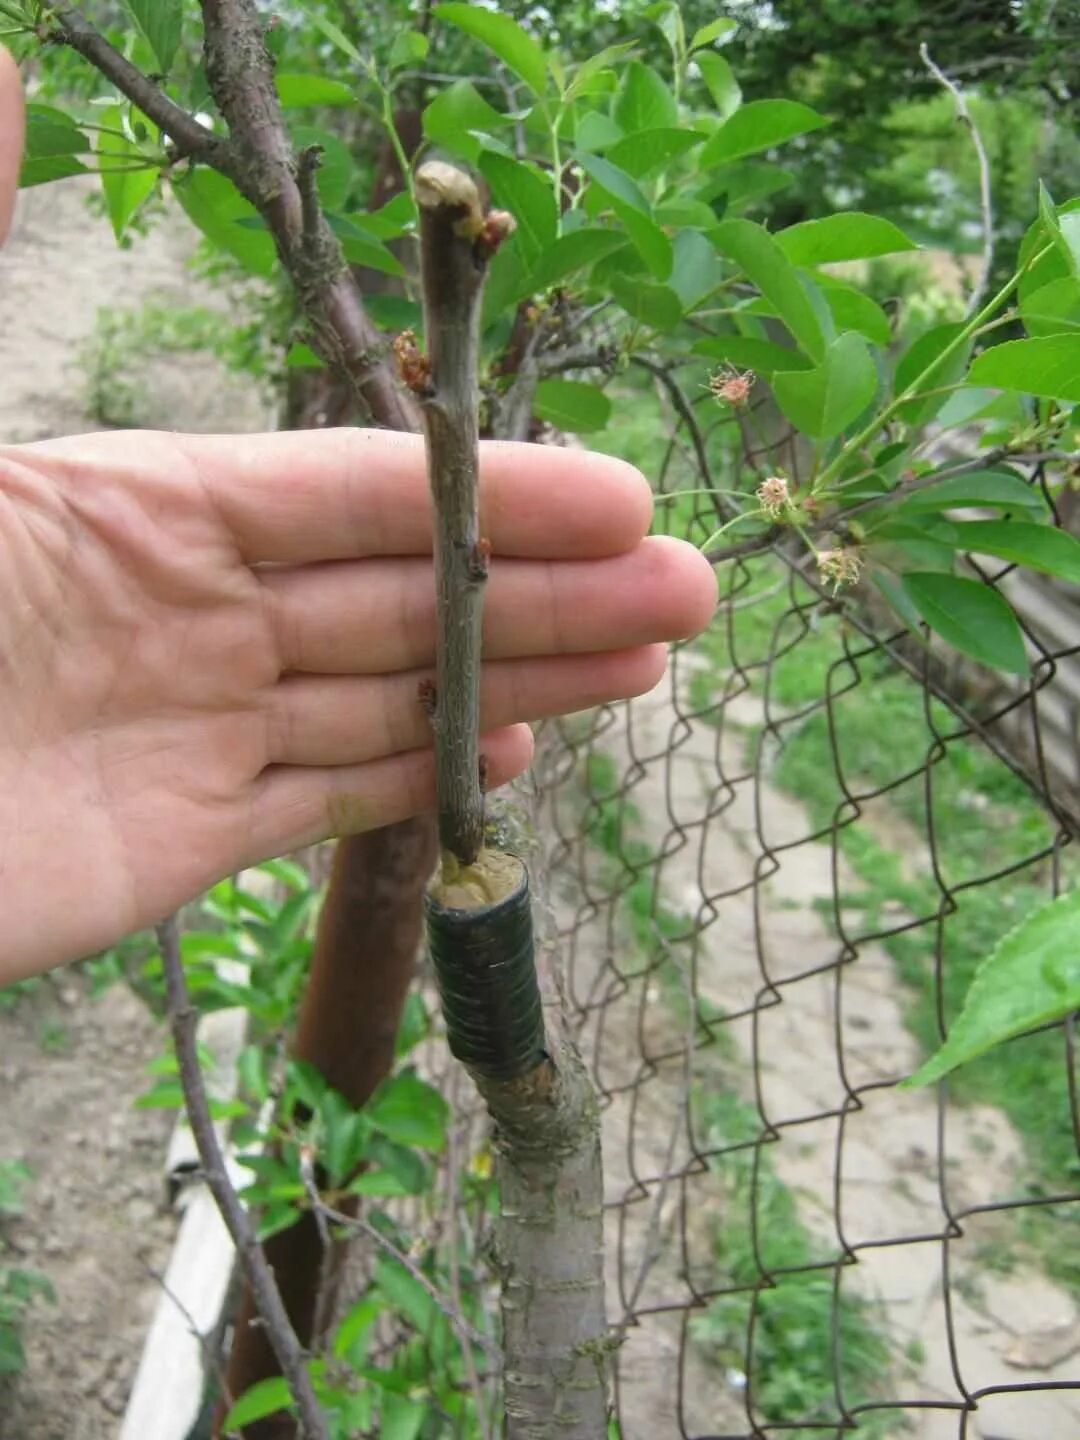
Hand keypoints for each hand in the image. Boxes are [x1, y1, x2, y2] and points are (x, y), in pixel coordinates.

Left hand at [0, 429, 714, 979]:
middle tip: (692, 591)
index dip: (490, 494)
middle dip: (551, 590)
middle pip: (403, 591)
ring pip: (393, 695)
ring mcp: (194, 727)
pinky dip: (436, 774)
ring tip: (652, 663)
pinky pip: (337, 796)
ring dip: (525, 677)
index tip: (620, 498)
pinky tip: (528, 747)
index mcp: (141, 504)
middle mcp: (189, 609)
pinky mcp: (187, 838)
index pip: (356, 488)